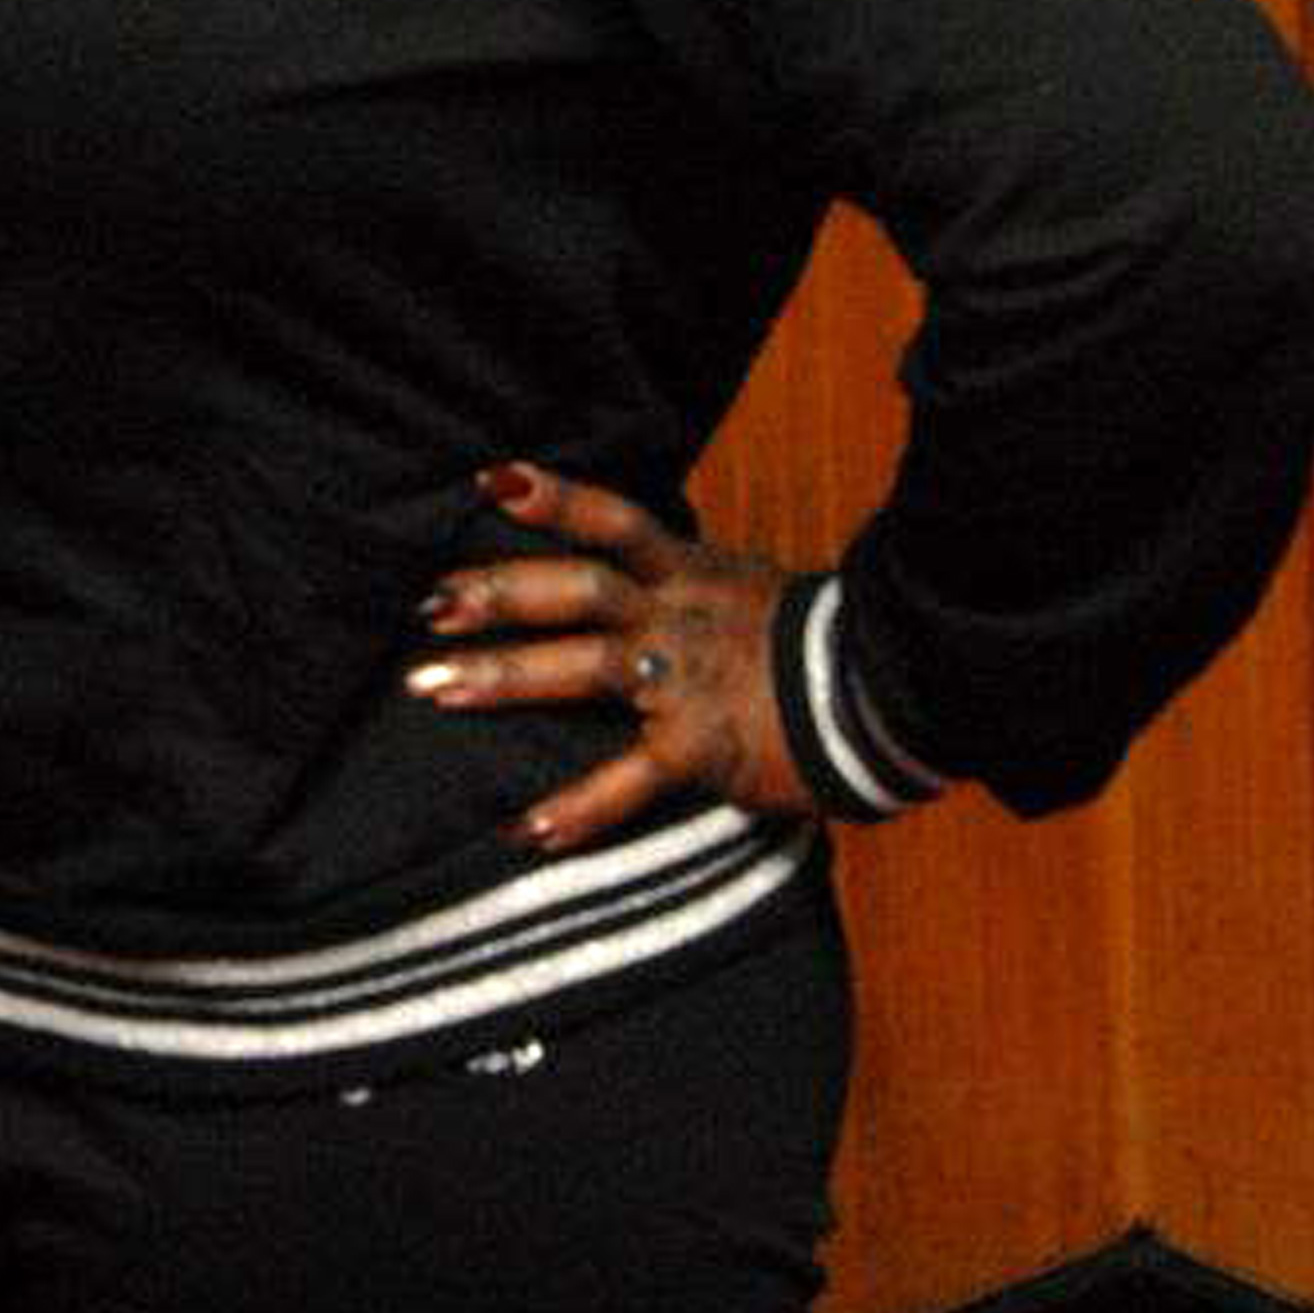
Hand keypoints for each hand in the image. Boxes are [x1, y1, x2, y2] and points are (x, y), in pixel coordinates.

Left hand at [404, 458, 812, 847]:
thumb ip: (684, 582)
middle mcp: (680, 615)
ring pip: (587, 665)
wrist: (882, 697)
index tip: (489, 480)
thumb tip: (630, 569)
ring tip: (435, 687)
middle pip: (580, 588)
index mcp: (690, 572)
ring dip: (506, 675)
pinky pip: (630, 778)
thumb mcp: (744, 589)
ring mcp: (689, 679)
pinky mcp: (703, 745)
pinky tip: (528, 832)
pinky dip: (578, 808)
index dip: (554, 497)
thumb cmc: (809, 647)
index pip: (616, 518)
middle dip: (500, 595)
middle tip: (430, 606)